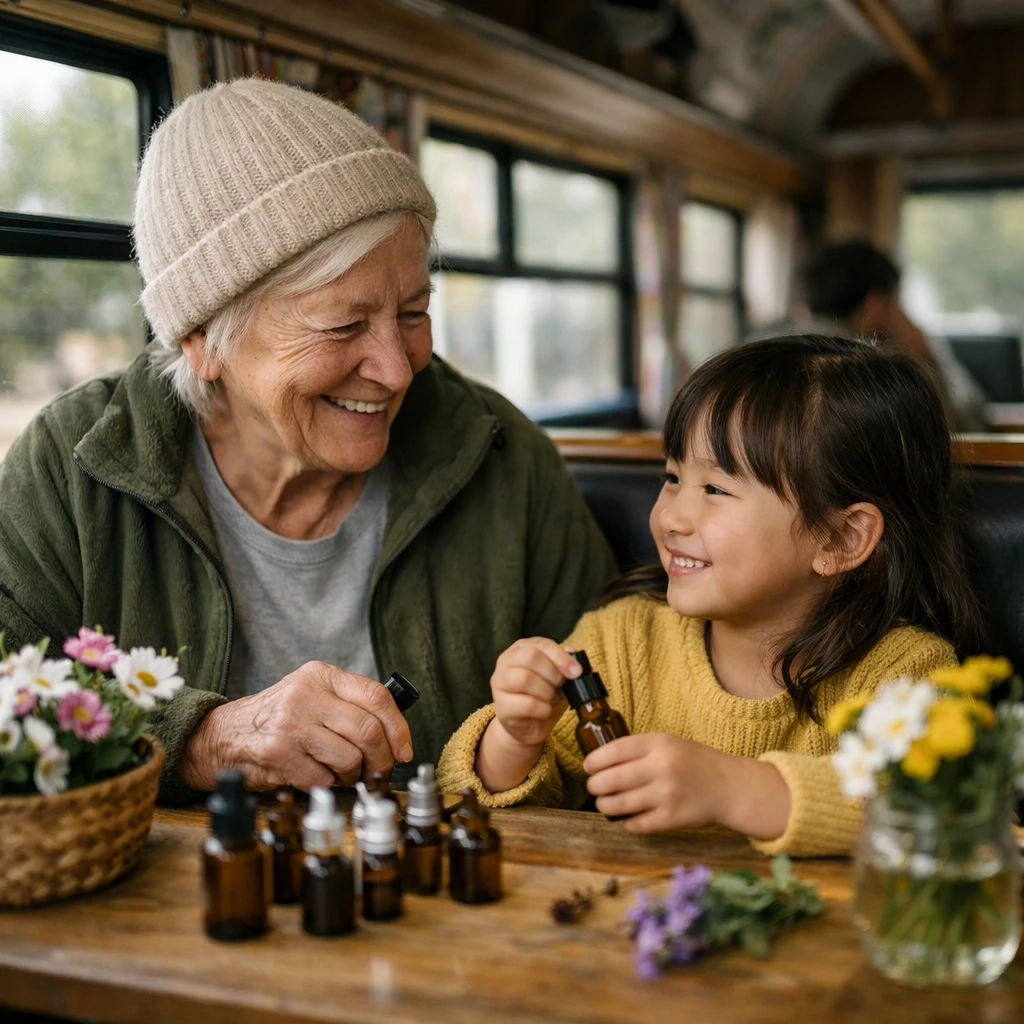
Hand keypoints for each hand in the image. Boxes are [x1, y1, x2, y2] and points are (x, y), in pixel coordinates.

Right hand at [179, 661, 412, 791]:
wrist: (223, 736)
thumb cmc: (278, 719)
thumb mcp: (312, 695)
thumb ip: (349, 705)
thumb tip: (397, 736)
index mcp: (320, 675)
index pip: (376, 697)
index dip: (399, 728)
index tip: (404, 750)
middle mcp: (306, 694)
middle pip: (368, 730)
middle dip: (382, 759)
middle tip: (379, 772)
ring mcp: (291, 723)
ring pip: (350, 757)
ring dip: (352, 775)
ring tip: (341, 773)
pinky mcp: (278, 753)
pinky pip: (324, 778)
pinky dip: (327, 784)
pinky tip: (315, 776)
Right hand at [473, 638, 580, 793]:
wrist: (528, 726)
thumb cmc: (542, 696)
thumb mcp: (556, 677)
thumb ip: (563, 663)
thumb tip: (572, 653)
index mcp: (520, 649)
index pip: (541, 644)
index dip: (561, 657)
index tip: (576, 672)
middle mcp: (505, 662)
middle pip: (530, 657)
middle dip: (553, 673)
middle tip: (561, 686)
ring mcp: (499, 684)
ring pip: (525, 679)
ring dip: (547, 691)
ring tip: (552, 699)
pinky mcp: (501, 707)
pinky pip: (527, 704)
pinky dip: (543, 709)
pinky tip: (545, 711)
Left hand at [584, 733, 725, 832]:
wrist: (730, 787)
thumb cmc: (694, 762)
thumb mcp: (668, 742)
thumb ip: (639, 749)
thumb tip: (601, 760)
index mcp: (658, 744)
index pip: (614, 750)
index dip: (594, 760)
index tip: (588, 767)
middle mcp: (661, 768)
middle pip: (610, 780)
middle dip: (594, 786)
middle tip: (593, 787)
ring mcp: (666, 795)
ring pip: (618, 805)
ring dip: (605, 805)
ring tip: (604, 803)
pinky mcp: (671, 819)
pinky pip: (636, 825)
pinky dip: (627, 822)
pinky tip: (627, 817)